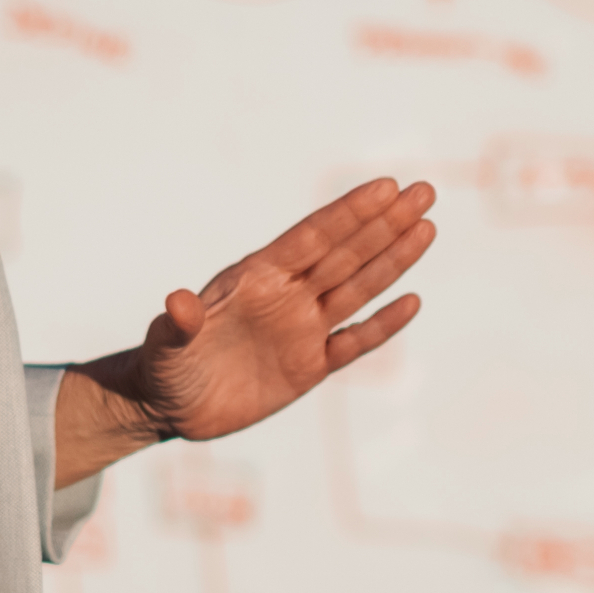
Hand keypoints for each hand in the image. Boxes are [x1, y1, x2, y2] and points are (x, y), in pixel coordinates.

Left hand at [58, 178, 435, 486]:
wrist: (170, 405)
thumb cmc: (165, 365)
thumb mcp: (165, 346)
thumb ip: (178, 324)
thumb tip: (178, 303)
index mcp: (256, 278)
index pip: (311, 238)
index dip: (348, 213)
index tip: (385, 187)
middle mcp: (287, 296)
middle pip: (346, 253)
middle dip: (385, 223)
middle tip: (424, 191)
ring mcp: (303, 329)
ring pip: (358, 289)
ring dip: (393, 260)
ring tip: (428, 227)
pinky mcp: (310, 367)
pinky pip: (355, 342)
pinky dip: (383, 325)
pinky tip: (412, 302)